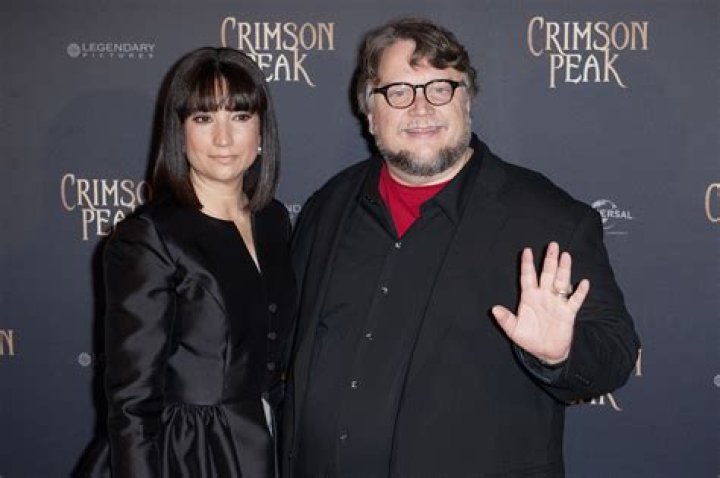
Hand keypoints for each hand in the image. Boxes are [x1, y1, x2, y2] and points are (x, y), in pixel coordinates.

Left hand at [491, 242, 589, 364]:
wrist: (546, 352)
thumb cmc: (529, 339)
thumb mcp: (513, 330)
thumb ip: (505, 319)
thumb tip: (494, 309)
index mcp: (529, 297)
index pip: (528, 277)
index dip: (527, 264)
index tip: (526, 250)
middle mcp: (544, 296)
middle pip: (547, 274)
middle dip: (549, 260)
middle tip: (552, 245)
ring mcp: (557, 303)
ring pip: (561, 282)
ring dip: (564, 270)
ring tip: (566, 256)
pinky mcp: (568, 313)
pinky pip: (575, 300)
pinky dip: (580, 292)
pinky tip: (584, 283)